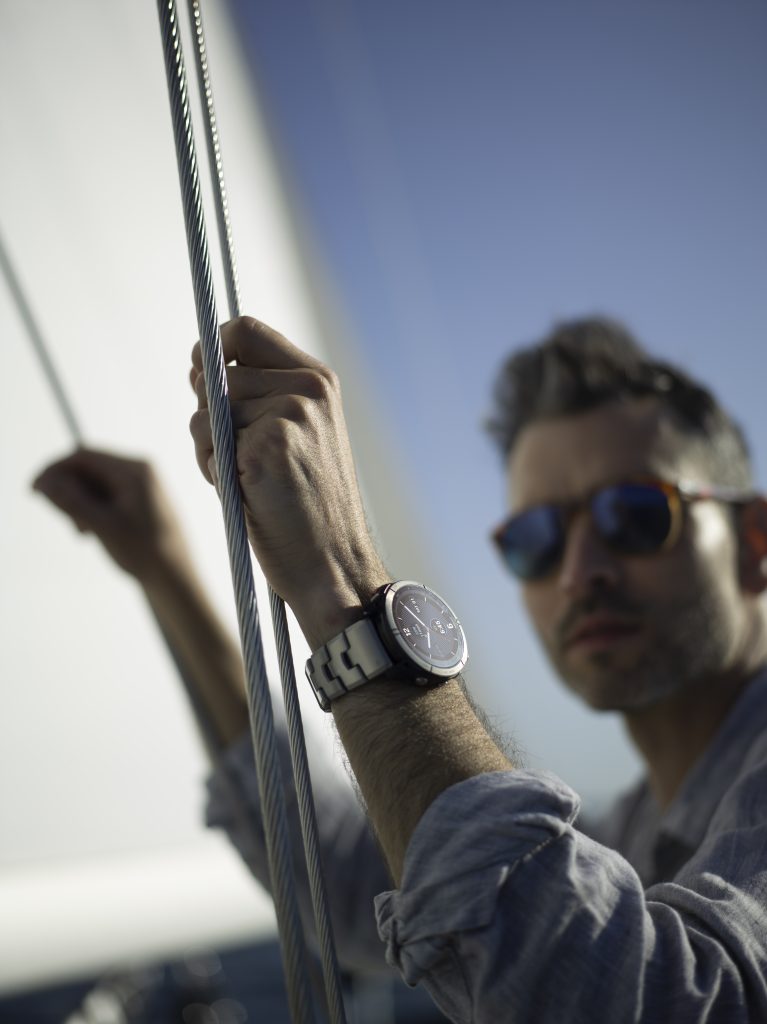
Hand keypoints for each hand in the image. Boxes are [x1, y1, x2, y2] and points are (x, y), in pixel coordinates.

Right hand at [33, 449, 189, 582]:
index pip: (83, 456)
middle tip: (69, 524)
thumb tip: (45, 481)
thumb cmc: (144, 552)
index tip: (34, 491)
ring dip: (80, 503)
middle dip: (69, 491)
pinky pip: (107, 494)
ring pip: (95, 483)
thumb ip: (72, 502)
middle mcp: (141, 470)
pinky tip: (92, 532)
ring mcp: (142, 484)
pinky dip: (93, 509)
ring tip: (83, 533)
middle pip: (88, 468)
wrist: (176, 577)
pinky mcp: (141, 499)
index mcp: (135, 470)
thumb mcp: (102, 526)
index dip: (54, 470)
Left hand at [189, 317, 388, 646]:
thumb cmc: (306, 507)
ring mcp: (289, 416)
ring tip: (247, 482)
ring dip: (209, 449)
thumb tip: (197, 365)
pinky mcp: (267, 447)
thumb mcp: (296, 436)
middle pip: (215, 375)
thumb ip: (258, 395)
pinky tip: (246, 495)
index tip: (199, 374)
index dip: (212, 348)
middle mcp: (307, 389)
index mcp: (318, 380)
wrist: (333, 564)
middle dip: (209, 415)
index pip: (245, 331)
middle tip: (238, 456)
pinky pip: (206, 444)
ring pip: (205, 413)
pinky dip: (213, 473)